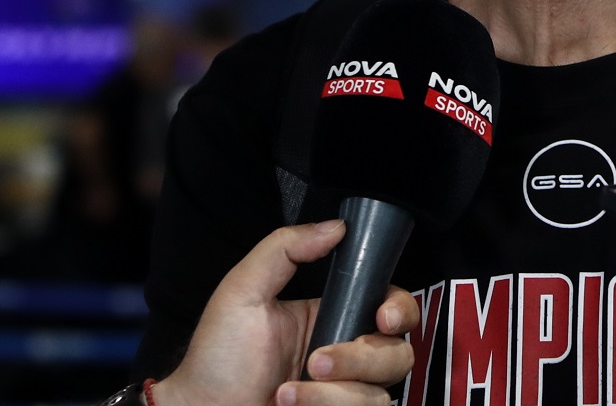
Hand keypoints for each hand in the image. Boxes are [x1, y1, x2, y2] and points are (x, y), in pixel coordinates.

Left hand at [151, 220, 419, 405]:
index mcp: (332, 317)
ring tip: (288, 392)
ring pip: (380, 392)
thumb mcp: (243, 289)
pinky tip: (291, 405)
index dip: (399, 310)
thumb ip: (285, 249)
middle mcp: (347, 356)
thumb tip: (335, 226)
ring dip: (334, 393)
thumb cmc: (216, 359)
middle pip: (396, 352)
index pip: (391, 306)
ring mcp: (344, 394)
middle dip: (361, 357)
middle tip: (317, 361)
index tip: (382, 317)